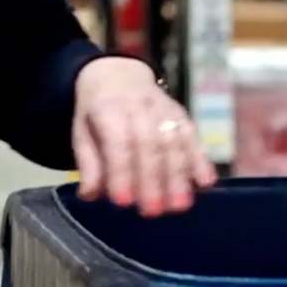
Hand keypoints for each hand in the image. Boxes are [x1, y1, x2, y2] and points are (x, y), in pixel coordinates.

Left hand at [71, 58, 216, 216]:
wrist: (116, 74)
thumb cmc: (97, 112)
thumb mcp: (81, 132)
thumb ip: (88, 164)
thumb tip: (90, 195)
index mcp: (108, 108)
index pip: (117, 141)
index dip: (121, 171)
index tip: (123, 201)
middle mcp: (138, 105)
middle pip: (149, 143)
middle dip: (152, 179)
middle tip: (152, 211)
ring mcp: (163, 108)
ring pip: (174, 141)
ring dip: (178, 175)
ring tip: (178, 205)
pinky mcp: (182, 114)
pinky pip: (193, 136)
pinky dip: (201, 160)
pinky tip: (205, 183)